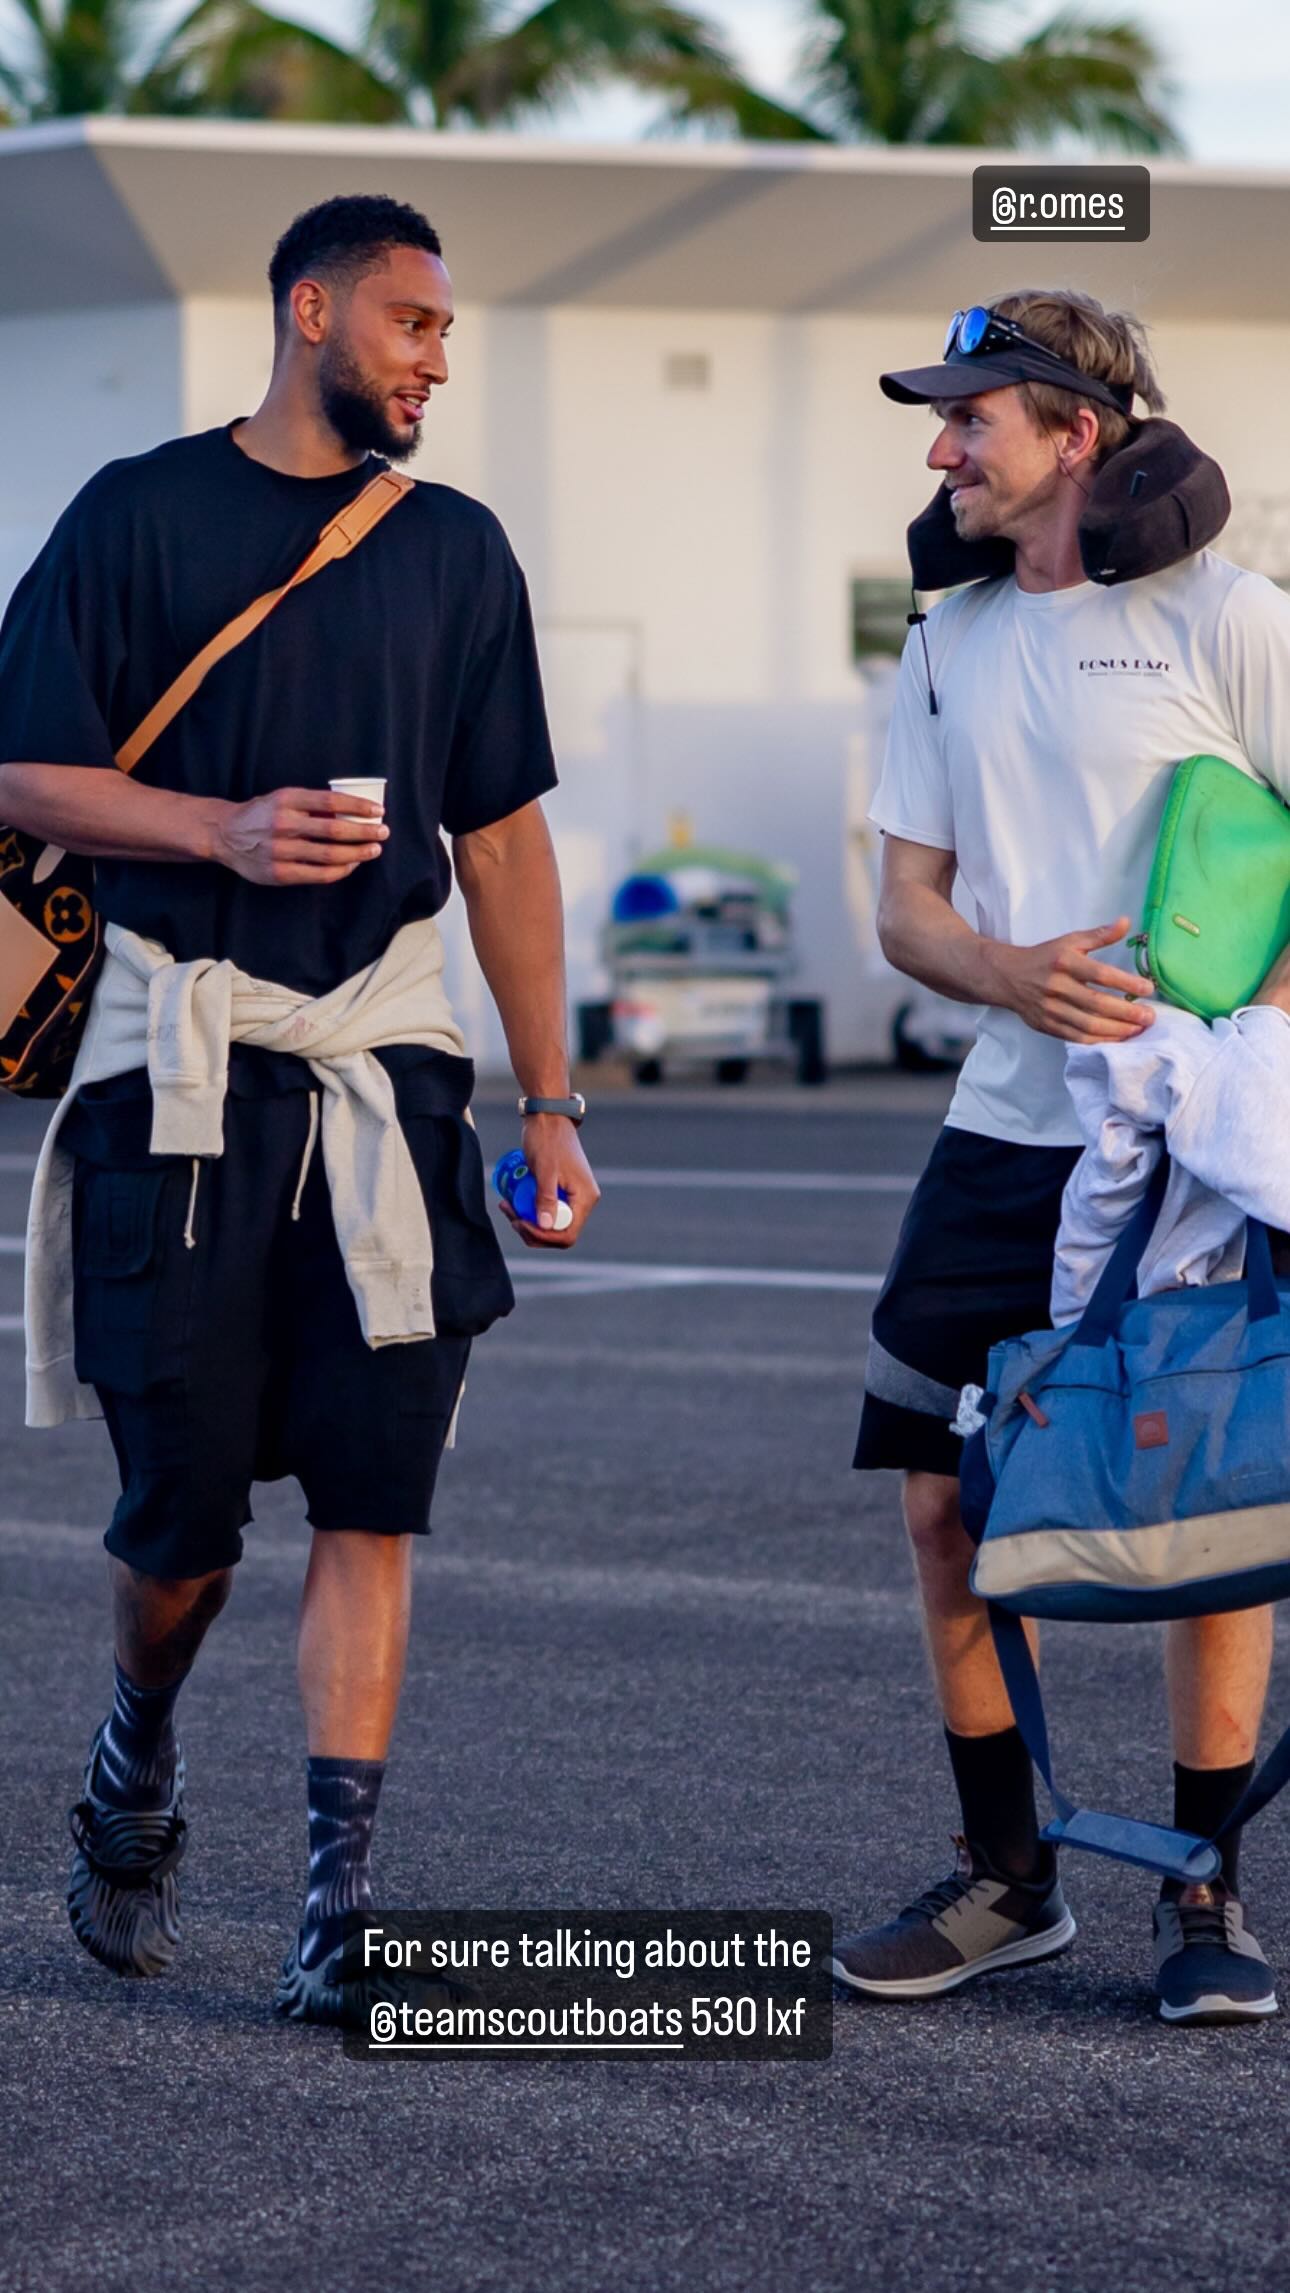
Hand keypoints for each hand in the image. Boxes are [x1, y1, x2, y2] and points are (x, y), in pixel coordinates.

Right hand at [212, 789, 387, 886]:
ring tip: (373, 850)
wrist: (226, 835)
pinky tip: (352, 865)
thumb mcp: (283, 799)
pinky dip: (340, 871)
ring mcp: (281, 850)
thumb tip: (351, 810)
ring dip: (357, 853)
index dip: (357, 806)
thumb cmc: (262, 814)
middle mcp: (284, 824)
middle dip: (364, 832)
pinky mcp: (280, 873)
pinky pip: (319, 875)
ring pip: (330, 855)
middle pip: (334, 830)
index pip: (330, 801)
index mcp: (287, 799)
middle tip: (383, 832)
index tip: (378, 811)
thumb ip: (312, 805)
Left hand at [498, 1115, 600, 1249]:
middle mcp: (583, 1200)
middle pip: (558, 1232)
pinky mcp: (562, 1191)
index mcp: (585, 1197)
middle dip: (532, 1229)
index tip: (521, 1223)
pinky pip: (547, 1209)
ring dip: (528, 1221)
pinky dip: (530, 1210)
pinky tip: (513, 1201)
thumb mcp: (545, 1169)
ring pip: (550, 1223)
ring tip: (508, 1207)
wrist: (548, 1117)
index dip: (543, 1236)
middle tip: (511, 1215)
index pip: (567, 1234)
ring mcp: (573, 1196)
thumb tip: (545, 1225)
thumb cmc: (547, 1139)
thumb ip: (546, 1198)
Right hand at [995, 916, 1155, 1044]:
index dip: (1126, 983)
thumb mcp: (1070, 941)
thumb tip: (1126, 923)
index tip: (1148, 988)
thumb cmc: (1045, 957)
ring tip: (1139, 1029)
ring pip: (1088, 1025)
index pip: (1100, 974)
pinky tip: (1118, 1037)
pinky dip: (1100, 1040)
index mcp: (1064, 962)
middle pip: (1096, 1004)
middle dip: (1127, 1012)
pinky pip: (1077, 1037)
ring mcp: (1050, 1009)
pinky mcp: (1047, 1026)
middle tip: (1150, 1016)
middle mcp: (1056, 986)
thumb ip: (1099, 935)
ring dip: (1117, 1030)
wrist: (1008, 977)